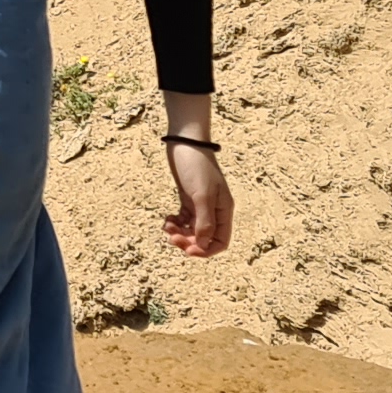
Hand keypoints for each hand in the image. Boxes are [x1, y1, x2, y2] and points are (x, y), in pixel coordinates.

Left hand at [160, 129, 231, 258]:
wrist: (185, 141)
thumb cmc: (196, 165)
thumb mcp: (201, 195)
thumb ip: (204, 221)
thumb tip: (203, 245)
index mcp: (224, 210)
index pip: (220, 241)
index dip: (205, 250)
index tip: (188, 251)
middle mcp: (215, 210)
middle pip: (204, 238)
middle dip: (188, 241)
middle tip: (172, 238)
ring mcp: (201, 204)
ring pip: (191, 230)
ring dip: (179, 233)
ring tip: (167, 227)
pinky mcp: (188, 199)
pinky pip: (183, 220)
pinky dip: (175, 223)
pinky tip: (167, 219)